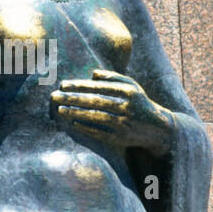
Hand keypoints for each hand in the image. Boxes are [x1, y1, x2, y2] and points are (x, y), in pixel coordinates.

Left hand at [51, 69, 173, 154]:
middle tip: (54, 96)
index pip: (99, 87)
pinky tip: (72, 122)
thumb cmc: (140, 103)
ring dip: (76, 112)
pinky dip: (85, 126)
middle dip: (73, 98)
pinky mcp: (121, 137)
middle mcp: (127, 106)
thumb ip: (113, 78)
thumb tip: (92, 73)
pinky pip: (99, 131)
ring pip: (95, 116)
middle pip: (95, 101)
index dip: (80, 86)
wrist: (158, 128)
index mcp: (128, 91)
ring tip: (60, 108)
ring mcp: (124, 123)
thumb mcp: (132, 86)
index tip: (63, 85)